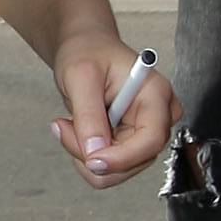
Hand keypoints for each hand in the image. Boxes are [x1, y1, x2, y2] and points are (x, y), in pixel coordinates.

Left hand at [49, 43, 178, 189]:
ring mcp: (146, 133)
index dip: (123, 157)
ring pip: (118, 170)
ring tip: (68, 123)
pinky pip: (108, 167)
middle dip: (92, 153)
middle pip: (134, 161)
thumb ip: (88, 114)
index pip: (151, 139)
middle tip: (61, 125)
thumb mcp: (80, 76)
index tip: (92, 160)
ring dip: (84, 154)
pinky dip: (85, 154)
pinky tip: (76, 129)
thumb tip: (95, 153)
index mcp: (156, 94)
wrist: (86, 50)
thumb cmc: (87, 53)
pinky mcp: (131, 144)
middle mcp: (158, 117)